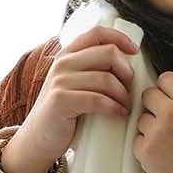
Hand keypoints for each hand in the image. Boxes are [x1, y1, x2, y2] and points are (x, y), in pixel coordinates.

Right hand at [22, 24, 139, 159]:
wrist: (37, 139)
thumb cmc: (63, 113)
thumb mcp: (74, 84)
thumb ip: (91, 70)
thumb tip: (126, 64)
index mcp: (67, 55)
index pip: (97, 33)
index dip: (120, 38)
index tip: (134, 51)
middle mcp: (63, 63)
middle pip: (108, 53)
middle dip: (126, 71)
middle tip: (130, 88)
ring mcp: (60, 81)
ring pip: (106, 79)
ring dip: (123, 95)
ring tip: (125, 106)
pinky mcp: (61, 101)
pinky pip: (98, 99)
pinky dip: (114, 107)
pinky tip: (119, 113)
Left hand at [132, 73, 172, 172]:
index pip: (166, 79)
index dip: (166, 88)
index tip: (169, 98)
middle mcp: (171, 113)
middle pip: (148, 95)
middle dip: (154, 105)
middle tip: (165, 121)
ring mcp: (155, 132)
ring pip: (140, 118)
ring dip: (149, 127)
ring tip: (168, 143)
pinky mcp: (144, 151)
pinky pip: (137, 140)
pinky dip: (146, 147)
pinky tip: (162, 156)